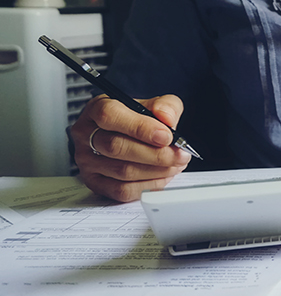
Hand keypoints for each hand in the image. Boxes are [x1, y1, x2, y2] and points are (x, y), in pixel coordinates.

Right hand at [69, 94, 190, 201]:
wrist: (127, 135)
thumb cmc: (137, 120)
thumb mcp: (154, 105)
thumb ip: (165, 106)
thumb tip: (168, 119)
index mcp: (97, 109)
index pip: (110, 116)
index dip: (141, 128)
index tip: (166, 136)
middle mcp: (86, 135)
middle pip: (117, 147)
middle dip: (156, 154)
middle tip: (180, 155)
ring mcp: (87, 161)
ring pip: (122, 171)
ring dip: (157, 170)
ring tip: (175, 164)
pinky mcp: (95, 182)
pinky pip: (122, 190)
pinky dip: (148, 185)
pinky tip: (163, 176)